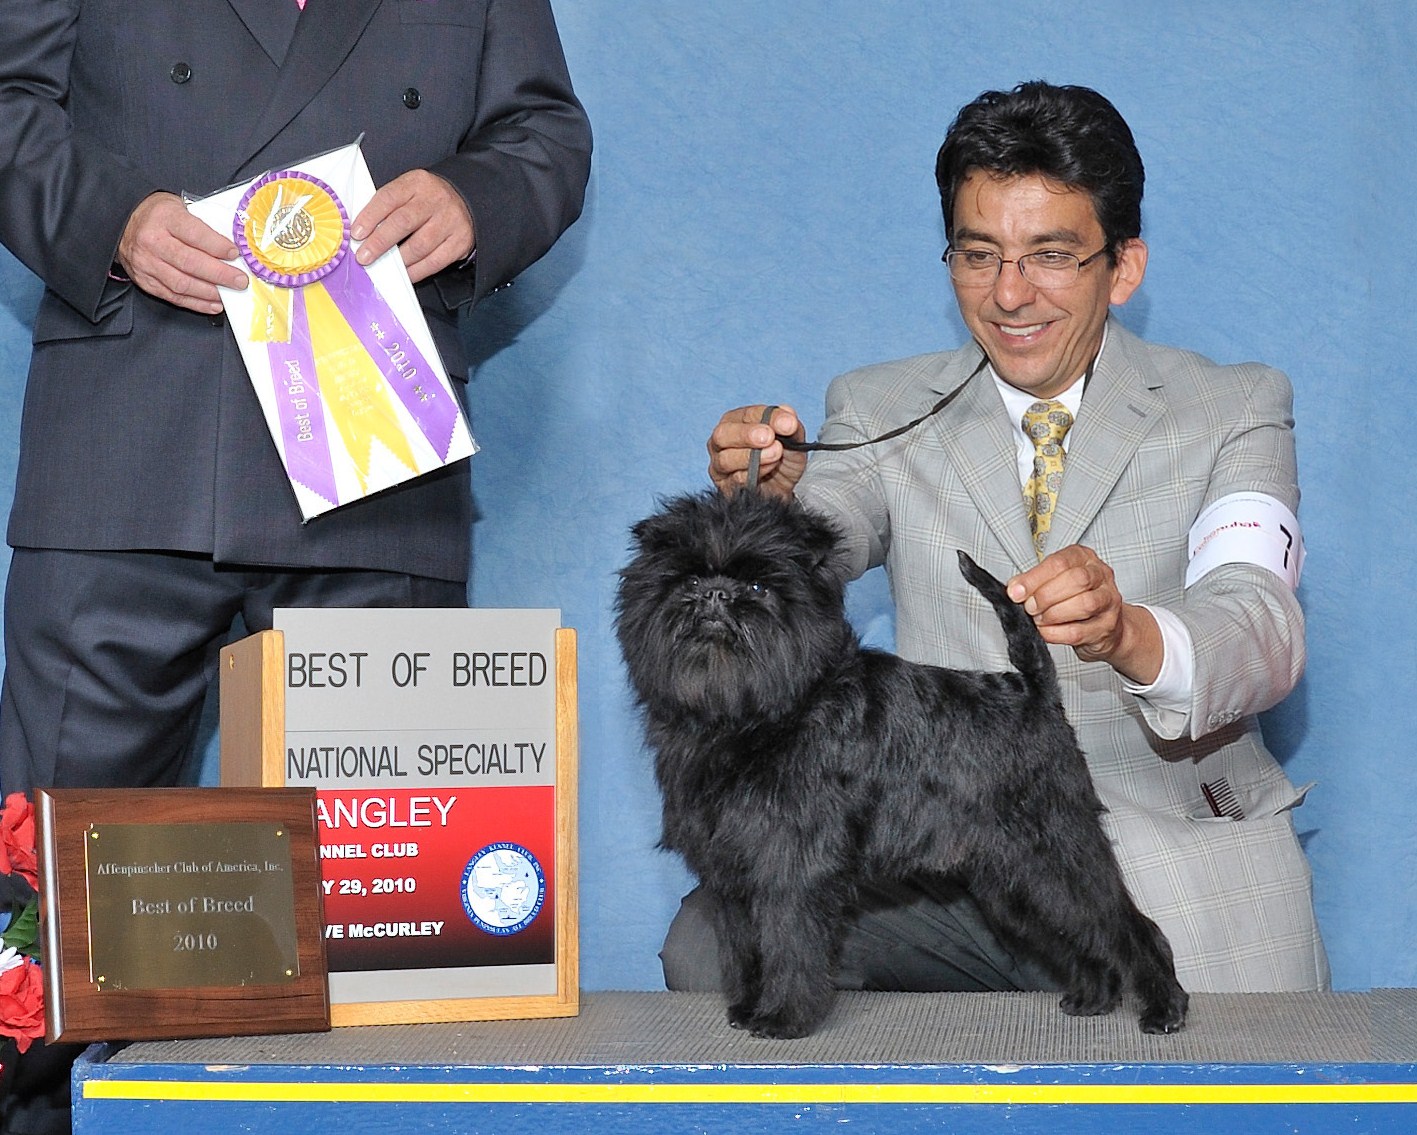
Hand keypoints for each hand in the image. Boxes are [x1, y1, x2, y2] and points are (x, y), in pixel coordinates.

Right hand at [116, 192, 246, 313]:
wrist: (124, 223)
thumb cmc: (159, 215)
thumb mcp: (180, 207)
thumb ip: (203, 225)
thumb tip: (232, 247)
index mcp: (165, 218)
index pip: (195, 234)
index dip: (217, 246)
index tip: (235, 254)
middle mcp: (153, 241)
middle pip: (190, 262)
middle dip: (220, 274)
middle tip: (239, 280)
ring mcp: (147, 263)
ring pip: (182, 283)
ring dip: (210, 292)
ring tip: (229, 293)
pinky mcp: (145, 280)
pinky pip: (173, 297)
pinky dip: (196, 303)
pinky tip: (213, 303)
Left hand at [352, 169, 474, 282]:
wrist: (467, 201)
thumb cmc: (429, 199)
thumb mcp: (410, 190)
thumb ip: (389, 204)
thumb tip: (363, 230)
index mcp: (417, 183)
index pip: (389, 197)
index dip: (370, 216)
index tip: (357, 233)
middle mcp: (435, 200)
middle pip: (403, 222)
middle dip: (380, 242)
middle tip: (364, 256)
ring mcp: (450, 221)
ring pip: (419, 245)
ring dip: (397, 260)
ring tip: (382, 266)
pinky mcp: (460, 241)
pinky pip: (435, 261)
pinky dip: (417, 271)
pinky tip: (405, 273)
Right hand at [707, 405, 807, 497]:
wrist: (784, 492)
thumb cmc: (783, 462)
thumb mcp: (795, 442)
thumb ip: (792, 427)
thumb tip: (788, 415)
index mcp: (737, 422)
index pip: (747, 414)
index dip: (769, 417)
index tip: (788, 424)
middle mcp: (722, 442)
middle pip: (722, 434)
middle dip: (747, 434)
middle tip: (769, 437)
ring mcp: (720, 466)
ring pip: (725, 459)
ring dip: (752, 457)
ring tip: (776, 455)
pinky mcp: (724, 487)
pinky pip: (733, 481)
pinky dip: (753, 474)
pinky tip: (769, 471)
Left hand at [1006, 544, 1161, 683]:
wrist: (1102, 626)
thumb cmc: (1074, 598)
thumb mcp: (1053, 582)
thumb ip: (1034, 582)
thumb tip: (1015, 589)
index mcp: (1084, 557)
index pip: (1060, 562)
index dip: (1034, 578)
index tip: (1016, 592)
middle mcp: (1101, 575)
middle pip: (1077, 580)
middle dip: (1046, 596)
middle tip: (1030, 607)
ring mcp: (1109, 601)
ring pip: (1084, 604)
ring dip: (1054, 614)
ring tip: (1039, 619)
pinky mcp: (1107, 627)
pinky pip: (1080, 631)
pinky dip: (1056, 633)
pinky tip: (1046, 632)